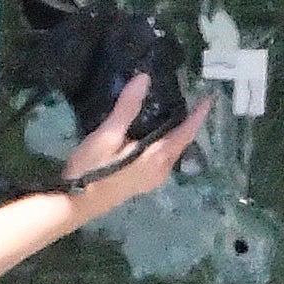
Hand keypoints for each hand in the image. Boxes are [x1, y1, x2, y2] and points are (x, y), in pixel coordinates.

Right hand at [60, 74, 209, 224]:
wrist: (75, 204)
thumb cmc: (92, 170)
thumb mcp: (107, 136)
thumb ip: (127, 108)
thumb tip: (144, 79)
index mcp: (156, 159)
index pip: (185, 134)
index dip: (197, 117)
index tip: (208, 99)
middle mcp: (160, 172)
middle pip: (181, 145)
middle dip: (188, 125)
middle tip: (191, 102)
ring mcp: (151, 181)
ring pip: (172, 154)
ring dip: (176, 135)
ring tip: (175, 114)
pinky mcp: (141, 183)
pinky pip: (162, 160)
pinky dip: (165, 144)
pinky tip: (154, 135)